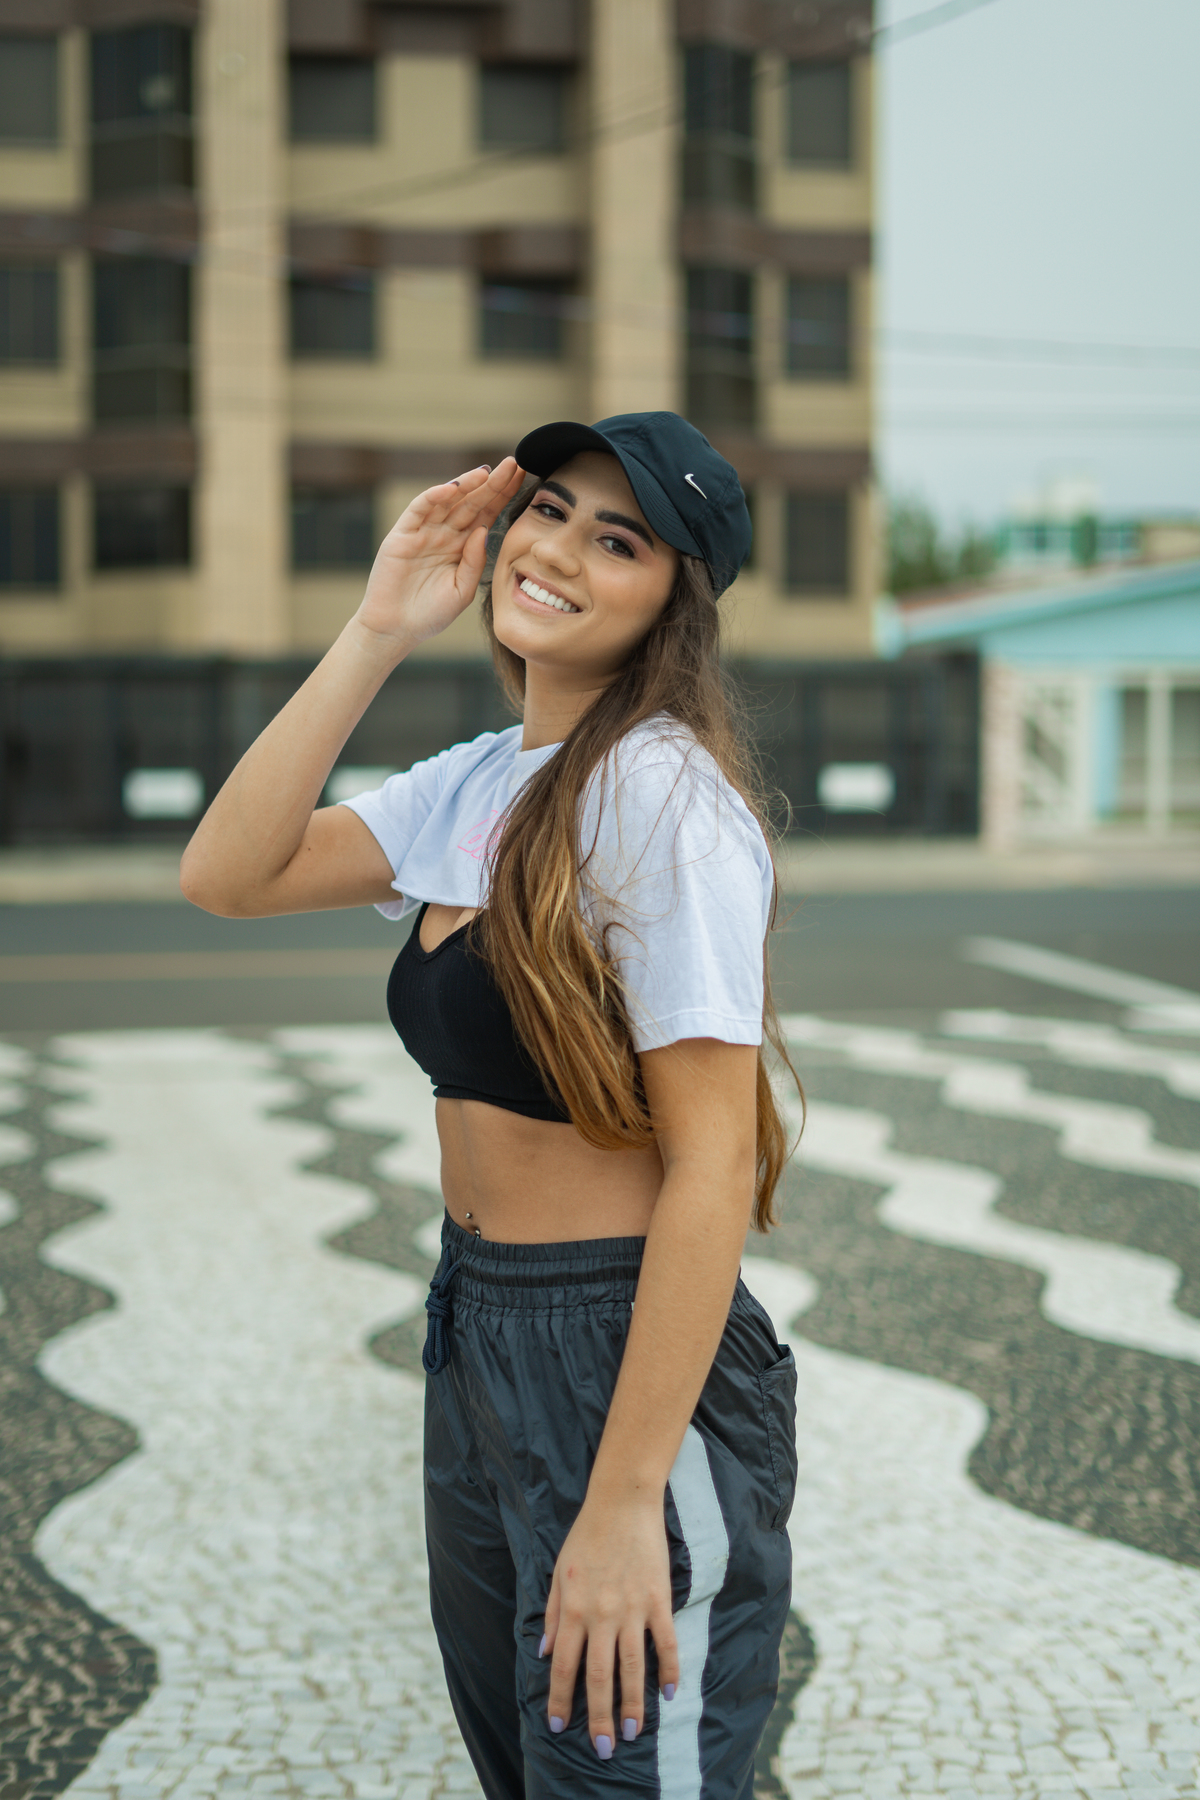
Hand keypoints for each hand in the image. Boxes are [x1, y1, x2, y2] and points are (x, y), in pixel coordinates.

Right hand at [356, 457, 524, 651]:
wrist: (395, 631)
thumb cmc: (430, 614)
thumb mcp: (462, 590)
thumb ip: (474, 562)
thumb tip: (483, 530)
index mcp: (462, 546)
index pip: (486, 514)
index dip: (503, 496)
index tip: (524, 478)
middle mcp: (444, 534)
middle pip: (471, 502)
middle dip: (492, 483)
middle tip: (513, 464)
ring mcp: (423, 532)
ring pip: (448, 500)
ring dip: (466, 484)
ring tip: (487, 472)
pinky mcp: (402, 535)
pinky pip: (420, 509)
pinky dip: (435, 496)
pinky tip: (453, 488)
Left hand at [542, 1492, 679, 1759]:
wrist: (622, 1502)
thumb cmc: (586, 1535)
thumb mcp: (558, 1572)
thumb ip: (553, 1614)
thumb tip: (546, 1652)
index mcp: (574, 1609)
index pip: (565, 1666)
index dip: (562, 1700)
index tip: (560, 1728)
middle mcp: (602, 1615)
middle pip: (599, 1677)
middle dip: (599, 1716)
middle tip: (604, 1748)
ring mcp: (633, 1609)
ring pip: (633, 1667)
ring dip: (633, 1703)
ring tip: (633, 1732)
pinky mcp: (658, 1599)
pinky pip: (666, 1642)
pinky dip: (669, 1669)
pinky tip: (669, 1693)